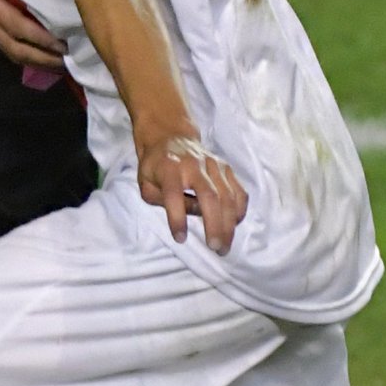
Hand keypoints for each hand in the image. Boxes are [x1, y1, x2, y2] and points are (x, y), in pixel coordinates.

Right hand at [0, 0, 65, 65]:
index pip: (14, 25)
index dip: (37, 37)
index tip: (61, 43)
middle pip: (15, 47)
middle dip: (42, 57)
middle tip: (69, 60)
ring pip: (14, 52)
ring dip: (38, 61)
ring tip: (64, 64)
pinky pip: (12, 48)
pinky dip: (31, 56)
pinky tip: (49, 58)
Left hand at [139, 133, 246, 252]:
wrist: (171, 136)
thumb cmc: (155, 166)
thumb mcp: (146, 184)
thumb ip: (163, 201)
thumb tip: (192, 214)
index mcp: (169, 168)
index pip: (174, 194)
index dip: (177, 218)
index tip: (180, 238)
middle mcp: (194, 165)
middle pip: (209, 196)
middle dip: (214, 225)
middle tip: (215, 248)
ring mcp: (214, 165)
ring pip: (228, 196)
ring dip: (229, 224)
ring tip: (224, 245)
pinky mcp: (226, 167)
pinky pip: (239, 190)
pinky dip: (239, 210)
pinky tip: (234, 225)